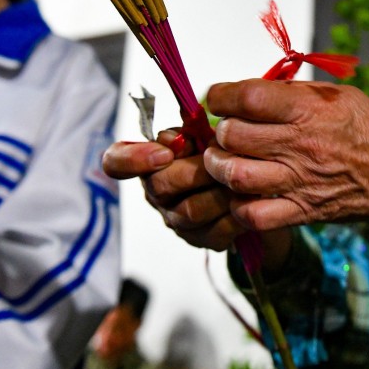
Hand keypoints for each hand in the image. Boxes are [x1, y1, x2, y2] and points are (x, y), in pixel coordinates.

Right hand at [102, 130, 243, 250]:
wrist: (251, 180)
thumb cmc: (219, 149)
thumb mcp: (203, 132)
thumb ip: (190, 128)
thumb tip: (183, 129)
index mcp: (148, 161)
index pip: (116, 162)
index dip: (133, 159)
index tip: (164, 152)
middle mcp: (157, 194)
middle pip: (160, 186)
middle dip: (193, 171)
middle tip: (220, 160)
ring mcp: (178, 220)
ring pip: (189, 212)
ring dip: (217, 192)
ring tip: (240, 178)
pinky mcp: (202, 239)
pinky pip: (215, 233)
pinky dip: (235, 216)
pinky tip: (250, 200)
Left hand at [204, 79, 368, 239]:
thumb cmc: (368, 129)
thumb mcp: (335, 94)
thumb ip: (289, 92)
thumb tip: (245, 93)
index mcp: (309, 109)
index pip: (246, 97)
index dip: (220, 96)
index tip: (217, 98)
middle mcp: (301, 145)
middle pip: (234, 135)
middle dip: (219, 130)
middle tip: (223, 130)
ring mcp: (300, 181)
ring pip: (236, 176)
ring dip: (220, 166)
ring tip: (223, 159)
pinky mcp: (301, 211)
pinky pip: (253, 214)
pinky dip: (237, 204)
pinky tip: (240, 192)